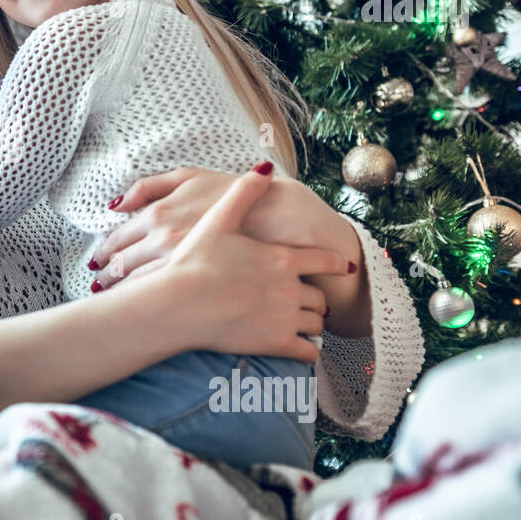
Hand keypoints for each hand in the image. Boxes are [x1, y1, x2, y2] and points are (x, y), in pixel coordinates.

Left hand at [92, 165, 337, 288]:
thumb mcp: (189, 177)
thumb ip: (149, 186)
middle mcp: (162, 241)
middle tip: (98, 284)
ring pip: (137, 285)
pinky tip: (143, 308)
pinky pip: (161, 298)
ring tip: (113, 298)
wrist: (277, 220)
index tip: (98, 263)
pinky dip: (146, 303)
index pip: (117, 240)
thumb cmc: (230, 194)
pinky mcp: (197, 287)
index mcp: (158, 215)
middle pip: (122, 265)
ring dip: (120, 292)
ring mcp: (179, 266)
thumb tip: (117, 204)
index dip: (104, 253)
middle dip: (106, 276)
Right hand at [133, 167, 351, 362]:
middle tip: (310, 301)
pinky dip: (308, 350)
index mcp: (282, 258)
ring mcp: (284, 318)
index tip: (343, 266)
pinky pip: (308, 351)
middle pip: (320, 297)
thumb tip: (264, 167)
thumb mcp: (217, 220)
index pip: (324, 260)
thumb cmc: (193, 262)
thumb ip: (243, 192)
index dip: (335, 262)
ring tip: (303, 324)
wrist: (177, 304)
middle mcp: (290, 288)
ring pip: (316, 324)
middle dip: (317, 299)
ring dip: (312, 323)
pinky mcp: (275, 344)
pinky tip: (300, 347)